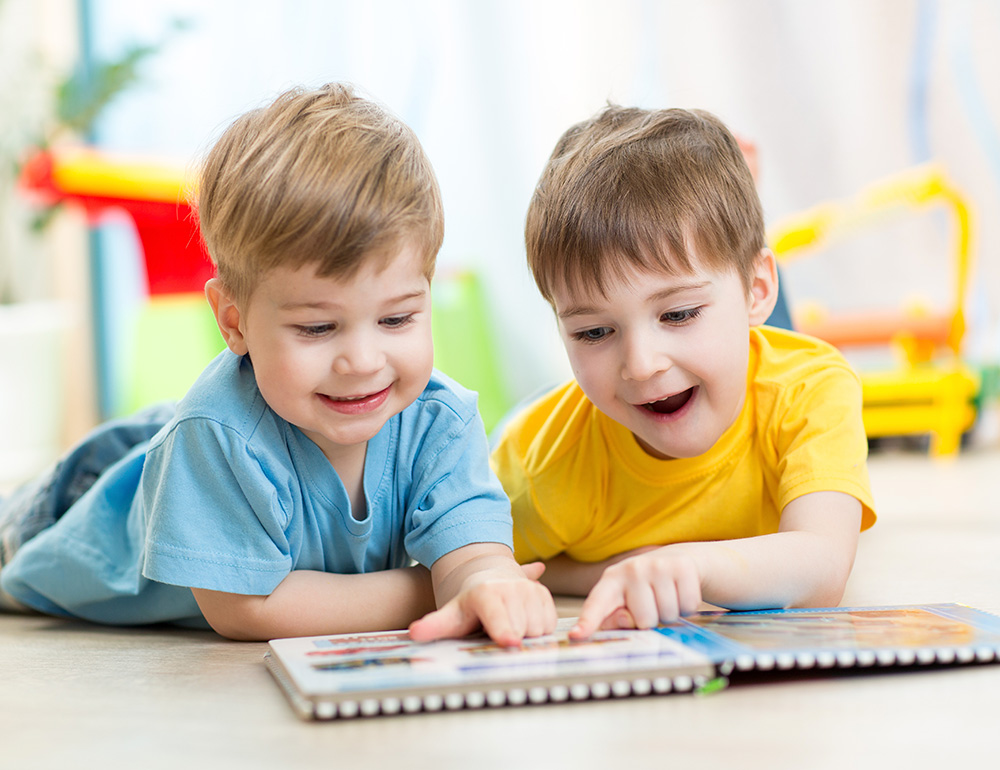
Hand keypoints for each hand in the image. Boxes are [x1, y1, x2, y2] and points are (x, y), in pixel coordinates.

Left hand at [408, 570, 556, 646]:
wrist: (487, 579)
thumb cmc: (468, 606)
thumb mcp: (450, 616)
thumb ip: (434, 626)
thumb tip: (414, 634)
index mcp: (486, 594)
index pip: (497, 616)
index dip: (503, 630)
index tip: (509, 643)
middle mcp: (511, 588)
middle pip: (521, 631)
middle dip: (512, 640)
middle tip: (497, 634)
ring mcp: (530, 590)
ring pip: (539, 630)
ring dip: (527, 637)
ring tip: (508, 627)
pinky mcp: (544, 594)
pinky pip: (550, 625)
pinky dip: (540, 630)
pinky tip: (522, 624)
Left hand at [569, 546, 702, 639]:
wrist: (677, 559)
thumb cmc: (646, 587)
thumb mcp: (626, 601)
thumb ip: (617, 617)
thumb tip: (622, 620)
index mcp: (611, 580)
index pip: (597, 603)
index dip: (587, 621)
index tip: (577, 635)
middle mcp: (631, 569)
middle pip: (644, 620)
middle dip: (652, 620)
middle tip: (653, 605)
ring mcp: (657, 565)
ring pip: (668, 615)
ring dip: (670, 614)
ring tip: (666, 598)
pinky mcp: (681, 566)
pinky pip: (688, 606)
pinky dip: (687, 607)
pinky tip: (679, 593)